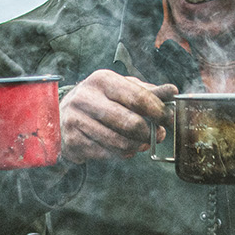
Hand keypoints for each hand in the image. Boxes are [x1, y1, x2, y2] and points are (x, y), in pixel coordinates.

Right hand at [60, 69, 177, 162]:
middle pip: (130, 123)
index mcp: (102, 80)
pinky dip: (121, 154)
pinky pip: (107, 154)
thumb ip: (148, 92)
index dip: (158, 111)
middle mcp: (86, 98)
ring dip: (137, 146)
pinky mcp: (73, 142)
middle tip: (158, 135)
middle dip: (149, 133)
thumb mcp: (121, 89)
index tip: (168, 119)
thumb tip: (173, 91)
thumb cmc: (99, 101)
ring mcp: (76, 121)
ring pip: (120, 142)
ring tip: (142, 143)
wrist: (61, 115)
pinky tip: (123, 148)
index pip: (138, 97)